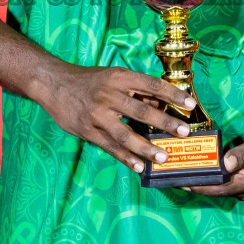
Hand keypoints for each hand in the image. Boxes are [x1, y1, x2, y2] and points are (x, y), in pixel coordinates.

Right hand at [36, 64, 198, 172]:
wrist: (53, 83)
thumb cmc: (88, 80)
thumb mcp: (113, 77)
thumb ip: (136, 91)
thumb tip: (161, 104)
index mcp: (118, 78)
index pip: (151, 85)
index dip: (172, 94)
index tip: (190, 103)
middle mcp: (108, 95)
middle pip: (141, 110)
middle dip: (164, 122)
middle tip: (183, 132)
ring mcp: (96, 114)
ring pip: (125, 134)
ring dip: (145, 147)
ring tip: (163, 157)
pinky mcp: (86, 130)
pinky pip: (109, 147)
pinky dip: (125, 157)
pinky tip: (138, 166)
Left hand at [185, 121, 243, 201]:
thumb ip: (243, 153)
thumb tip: (225, 164)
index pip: (218, 188)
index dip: (198, 186)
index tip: (178, 181)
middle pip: (216, 190)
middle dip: (195, 184)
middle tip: (173, 175)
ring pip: (220, 188)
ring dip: (202, 181)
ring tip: (181, 172)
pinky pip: (225, 183)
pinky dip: (212, 178)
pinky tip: (199, 169)